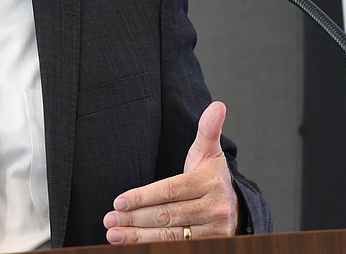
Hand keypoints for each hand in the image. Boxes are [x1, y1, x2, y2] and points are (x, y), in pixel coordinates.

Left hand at [103, 101, 238, 243]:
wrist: (237, 208)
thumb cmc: (211, 176)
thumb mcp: (209, 152)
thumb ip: (208, 130)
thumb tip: (217, 105)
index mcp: (208, 183)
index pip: (169, 191)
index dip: (142, 197)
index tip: (118, 202)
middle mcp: (212, 209)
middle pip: (166, 216)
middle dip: (134, 218)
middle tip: (109, 219)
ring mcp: (212, 231)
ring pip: (170, 236)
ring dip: (138, 236)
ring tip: (114, 233)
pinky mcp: (209, 245)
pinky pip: (177, 248)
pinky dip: (151, 247)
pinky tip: (132, 245)